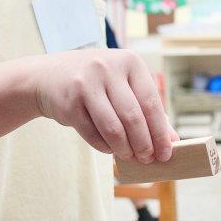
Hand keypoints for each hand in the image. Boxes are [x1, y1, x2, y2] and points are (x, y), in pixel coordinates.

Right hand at [30, 49, 175, 162]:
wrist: (47, 77)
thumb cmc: (96, 83)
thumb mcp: (123, 86)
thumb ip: (148, 110)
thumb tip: (172, 142)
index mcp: (129, 61)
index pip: (151, 102)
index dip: (161, 132)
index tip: (166, 153)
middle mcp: (108, 68)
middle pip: (133, 117)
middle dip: (144, 144)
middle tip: (147, 159)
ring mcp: (86, 84)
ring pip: (113, 128)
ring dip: (124, 149)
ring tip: (129, 157)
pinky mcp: (69, 102)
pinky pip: (92, 134)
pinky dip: (104, 146)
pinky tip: (110, 149)